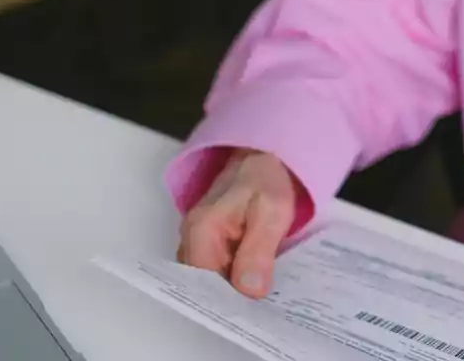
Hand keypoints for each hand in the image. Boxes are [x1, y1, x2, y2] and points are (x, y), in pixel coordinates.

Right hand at [177, 149, 299, 297]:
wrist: (263, 156)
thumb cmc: (266, 178)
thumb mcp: (272, 211)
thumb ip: (258, 250)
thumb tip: (249, 290)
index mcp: (201, 228)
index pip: (203, 281)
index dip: (227, 299)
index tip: (251, 308)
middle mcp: (191, 237)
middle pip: (204, 283)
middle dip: (231, 295)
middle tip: (261, 301)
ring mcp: (197, 241)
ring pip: (211, 279)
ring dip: (234, 287)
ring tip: (262, 290)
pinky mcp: (208, 244)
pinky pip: (218, 269)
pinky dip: (235, 276)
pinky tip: (256, 279)